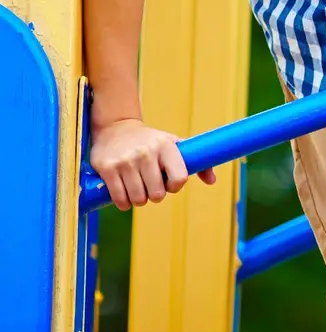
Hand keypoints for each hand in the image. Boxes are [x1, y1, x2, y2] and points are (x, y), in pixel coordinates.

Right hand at [89, 118, 214, 210]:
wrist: (116, 128)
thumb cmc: (151, 141)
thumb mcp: (174, 145)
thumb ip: (196, 163)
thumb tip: (212, 181)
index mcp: (166, 146)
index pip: (180, 178)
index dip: (175, 187)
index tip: (170, 183)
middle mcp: (146, 152)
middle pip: (157, 194)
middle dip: (155, 196)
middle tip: (151, 187)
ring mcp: (126, 161)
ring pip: (138, 198)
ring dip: (139, 200)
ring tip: (138, 190)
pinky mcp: (108, 168)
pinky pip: (119, 198)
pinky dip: (123, 203)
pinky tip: (125, 196)